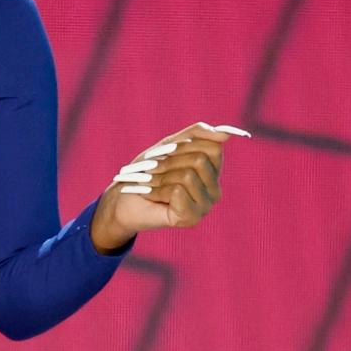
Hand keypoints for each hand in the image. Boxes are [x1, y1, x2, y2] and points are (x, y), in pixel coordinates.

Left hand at [91, 121, 251, 251]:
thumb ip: (196, 135)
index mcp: (212, 171)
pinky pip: (177, 192)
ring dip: (160, 177)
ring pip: (188, 176)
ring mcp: (205, 206)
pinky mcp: (191, 218)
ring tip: (149, 183)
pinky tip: (151, 196)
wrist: (124, 198)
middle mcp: (214, 190)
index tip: (165, 151)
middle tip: (151, 169)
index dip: (184, 145)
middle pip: (200, 160)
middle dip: (169, 161)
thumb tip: (226, 133)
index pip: (214, 147)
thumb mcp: (168, 146)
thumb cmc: (146, 171)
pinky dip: (157, 190)